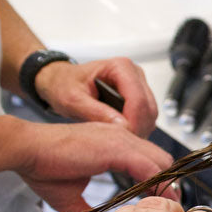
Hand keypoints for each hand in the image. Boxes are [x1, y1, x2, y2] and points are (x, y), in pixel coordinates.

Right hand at [16, 122, 177, 211]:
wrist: (24, 149)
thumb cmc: (41, 166)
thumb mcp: (72, 197)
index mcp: (113, 144)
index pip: (150, 160)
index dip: (160, 182)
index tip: (163, 205)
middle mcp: (120, 137)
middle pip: (162, 159)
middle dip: (169, 184)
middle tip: (170, 209)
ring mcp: (119, 140)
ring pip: (160, 161)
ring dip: (166, 185)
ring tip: (166, 208)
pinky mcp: (114, 147)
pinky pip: (147, 165)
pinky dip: (155, 183)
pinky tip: (154, 200)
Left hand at [35, 56, 158, 136]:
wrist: (61, 81)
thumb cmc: (64, 84)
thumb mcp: (73, 99)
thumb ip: (96, 112)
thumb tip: (121, 125)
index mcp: (120, 68)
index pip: (138, 99)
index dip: (133, 122)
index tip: (123, 139)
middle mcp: (133, 74)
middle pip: (148, 108)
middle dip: (138, 128)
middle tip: (121, 144)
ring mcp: (138, 85)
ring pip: (150, 114)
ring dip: (139, 130)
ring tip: (119, 140)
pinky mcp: (139, 96)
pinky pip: (146, 117)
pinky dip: (138, 128)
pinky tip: (122, 135)